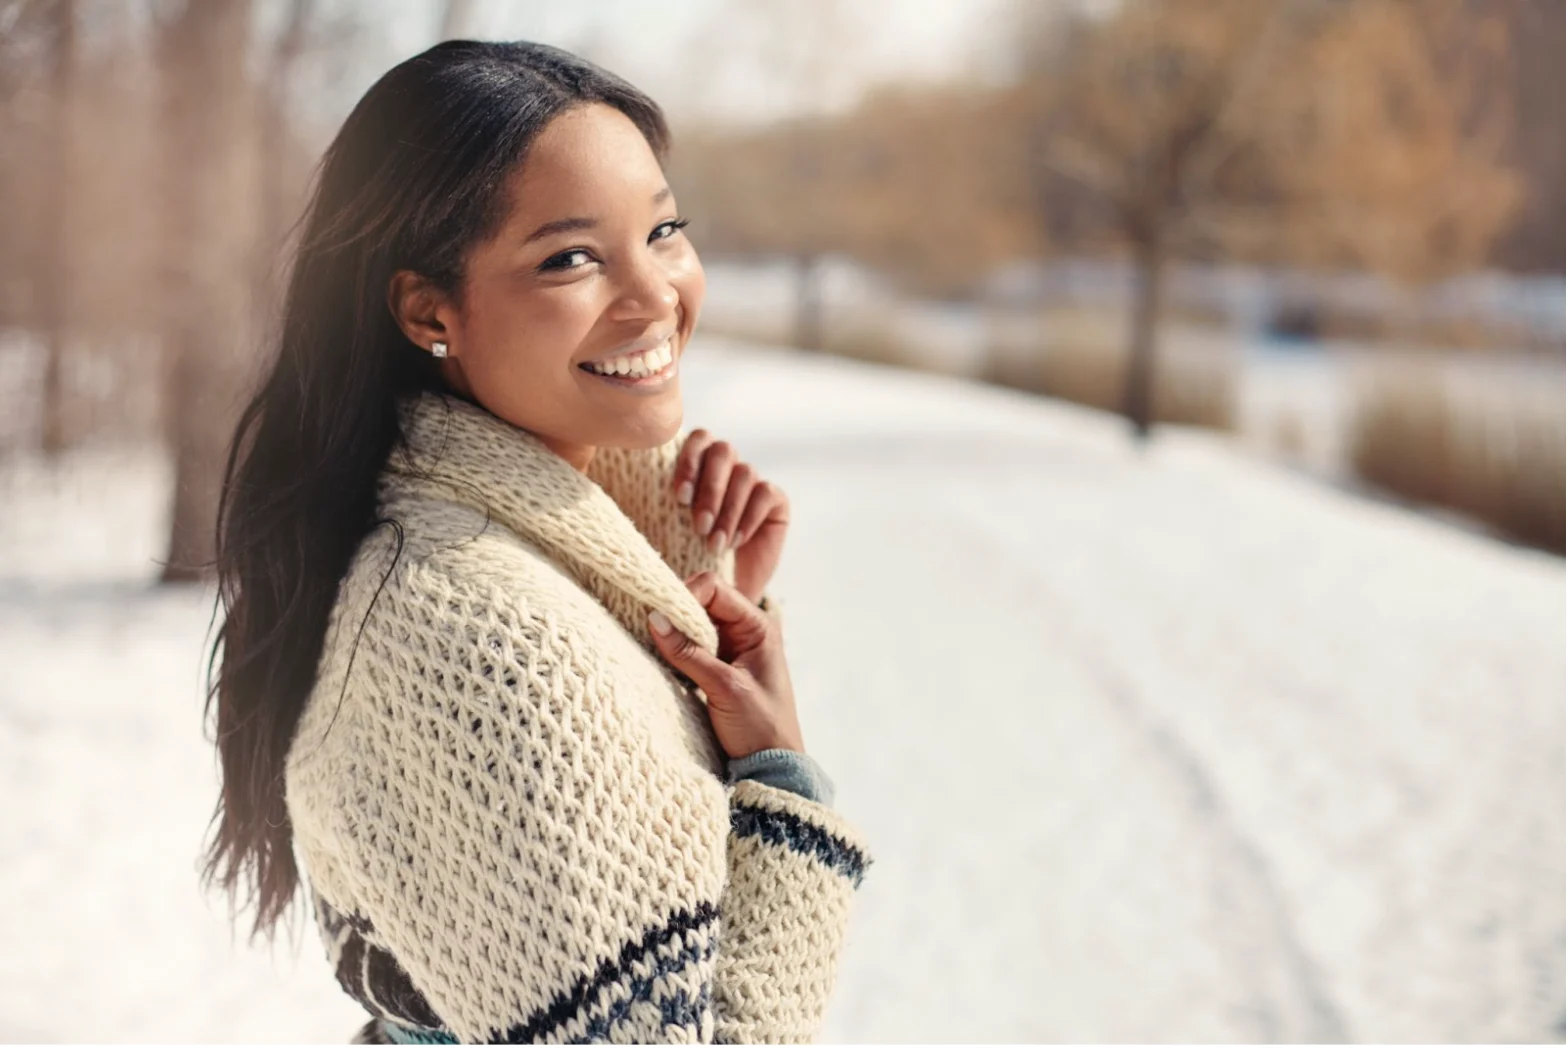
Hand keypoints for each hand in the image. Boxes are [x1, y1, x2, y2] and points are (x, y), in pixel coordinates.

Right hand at [647, 571, 804, 759]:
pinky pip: (690, 645)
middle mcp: (745, 630)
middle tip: (653, 629)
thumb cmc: (761, 726)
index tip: (661, 614)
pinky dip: (675, 649)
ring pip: (692, 624)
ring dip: (674, 632)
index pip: (714, 589)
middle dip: (676, 612)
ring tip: (656, 645)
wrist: (773, 766)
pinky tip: (664, 658)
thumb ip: (689, 653)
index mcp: (758, 626)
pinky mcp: (716, 667)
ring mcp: (729, 648)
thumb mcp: (724, 687)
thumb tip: (654, 618)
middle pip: (701, 601)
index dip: (686, 594)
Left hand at [673, 430, 789, 604]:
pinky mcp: (776, 499)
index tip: (680, 497)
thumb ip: (662, 504)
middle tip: (699, 525)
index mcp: (698, 463)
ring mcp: (753, 481)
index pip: (698, 439)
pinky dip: (748, 518)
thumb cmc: (688, 557)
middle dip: (710, 488)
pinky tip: (734, 542)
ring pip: (745, 472)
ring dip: (728, 510)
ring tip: (714, 544)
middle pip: (723, 450)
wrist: (723, 590)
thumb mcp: (668, 530)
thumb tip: (638, 487)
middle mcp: (727, 466)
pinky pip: (765, 493)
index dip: (689, 461)